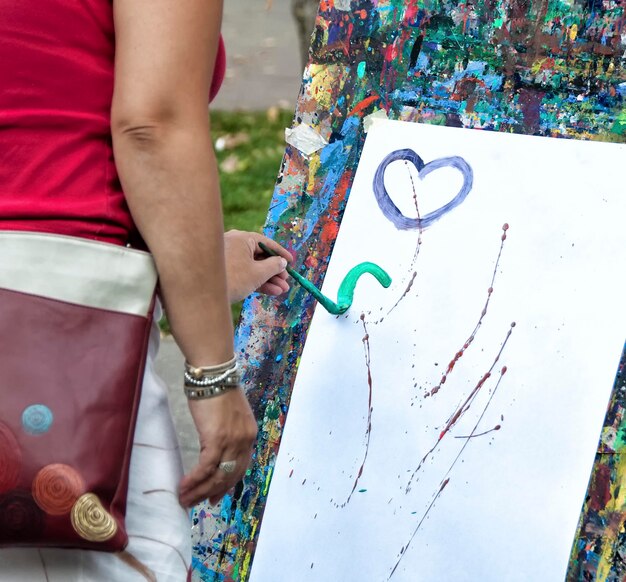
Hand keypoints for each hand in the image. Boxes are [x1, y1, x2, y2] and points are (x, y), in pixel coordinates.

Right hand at [179, 387, 257, 506]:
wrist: (213, 374)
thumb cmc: (216, 389)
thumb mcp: (227, 415)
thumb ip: (225, 432)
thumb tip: (213, 447)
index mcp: (249, 434)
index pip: (241, 467)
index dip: (227, 484)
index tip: (215, 496)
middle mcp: (245, 441)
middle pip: (230, 476)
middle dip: (212, 492)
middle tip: (197, 503)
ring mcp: (233, 441)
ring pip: (217, 476)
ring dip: (199, 491)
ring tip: (184, 500)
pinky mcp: (217, 439)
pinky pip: (206, 468)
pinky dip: (194, 480)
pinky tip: (183, 487)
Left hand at [224, 230, 292, 302]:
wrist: (202, 294)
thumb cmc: (233, 279)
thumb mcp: (258, 273)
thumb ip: (274, 266)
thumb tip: (281, 262)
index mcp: (242, 238)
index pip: (266, 243)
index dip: (281, 253)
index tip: (291, 262)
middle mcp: (234, 244)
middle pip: (260, 256)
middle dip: (275, 271)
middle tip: (286, 281)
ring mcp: (228, 257)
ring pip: (252, 267)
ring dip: (268, 279)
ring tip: (282, 290)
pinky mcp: (224, 271)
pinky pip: (244, 272)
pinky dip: (256, 281)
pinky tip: (271, 292)